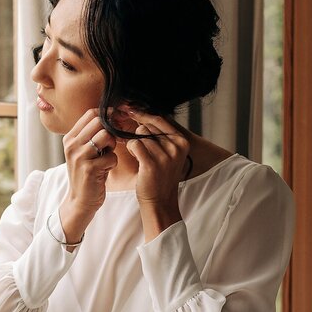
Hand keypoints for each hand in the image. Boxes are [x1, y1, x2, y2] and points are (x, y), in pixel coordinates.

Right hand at [58, 107, 120, 243]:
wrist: (80, 200)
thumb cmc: (87, 174)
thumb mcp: (84, 152)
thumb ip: (92, 135)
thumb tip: (111, 116)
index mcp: (70, 138)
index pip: (91, 114)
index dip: (107, 115)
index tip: (115, 124)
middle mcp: (72, 145)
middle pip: (99, 122)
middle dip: (111, 131)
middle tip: (112, 144)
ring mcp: (79, 157)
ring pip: (106, 137)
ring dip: (112, 147)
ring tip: (106, 157)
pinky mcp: (89, 169)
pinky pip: (112, 157)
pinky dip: (113, 163)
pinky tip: (105, 171)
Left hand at [121, 108, 189, 239]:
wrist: (160, 201)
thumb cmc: (160, 176)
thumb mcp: (167, 153)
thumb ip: (159, 134)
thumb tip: (140, 111)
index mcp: (181, 142)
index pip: (159, 119)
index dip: (142, 114)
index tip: (129, 109)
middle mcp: (176, 147)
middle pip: (147, 126)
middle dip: (139, 135)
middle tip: (141, 149)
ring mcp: (165, 156)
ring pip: (139, 135)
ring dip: (134, 144)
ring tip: (141, 157)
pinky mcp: (152, 164)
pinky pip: (134, 144)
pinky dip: (130, 149)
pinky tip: (135, 158)